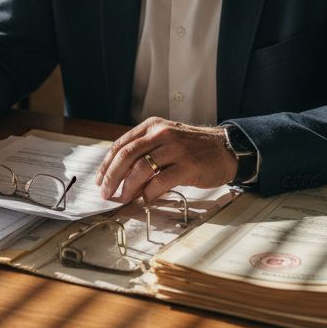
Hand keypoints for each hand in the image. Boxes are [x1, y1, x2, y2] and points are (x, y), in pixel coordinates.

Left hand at [94, 117, 237, 202]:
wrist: (226, 149)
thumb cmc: (194, 148)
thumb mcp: (167, 140)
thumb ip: (145, 152)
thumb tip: (121, 176)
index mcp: (153, 127)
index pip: (121, 145)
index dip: (106, 165)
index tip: (100, 181)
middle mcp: (161, 134)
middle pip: (126, 155)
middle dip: (111, 177)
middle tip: (106, 193)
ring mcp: (175, 149)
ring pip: (140, 169)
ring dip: (128, 188)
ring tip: (124, 199)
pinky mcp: (187, 166)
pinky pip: (160, 182)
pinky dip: (148, 194)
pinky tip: (145, 201)